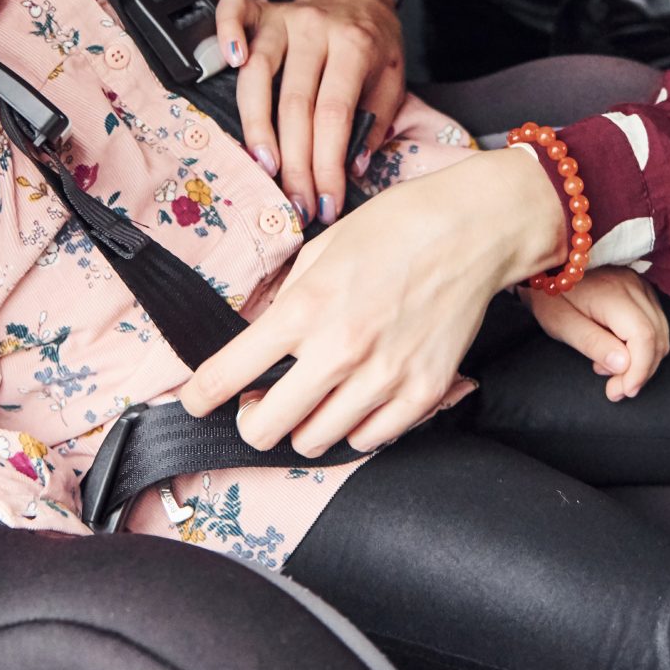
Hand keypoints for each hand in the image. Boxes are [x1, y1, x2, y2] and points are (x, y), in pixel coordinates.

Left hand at [177, 144, 566, 455]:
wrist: (473, 228)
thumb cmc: (397, 227)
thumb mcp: (323, 249)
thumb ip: (287, 300)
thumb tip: (258, 341)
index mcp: (305, 308)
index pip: (228, 374)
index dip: (200, 396)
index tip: (196, 400)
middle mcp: (340, 350)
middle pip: (266, 428)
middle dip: (253, 419)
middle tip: (261, 402)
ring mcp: (384, 377)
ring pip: (315, 442)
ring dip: (304, 425)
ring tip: (314, 398)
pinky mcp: (422, 393)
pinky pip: (369, 439)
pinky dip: (354, 427)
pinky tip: (356, 399)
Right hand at [214, 0, 403, 223]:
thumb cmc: (373, 42)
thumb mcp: (393, 78)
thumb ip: (378, 120)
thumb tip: (352, 167)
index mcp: (355, 46)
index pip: (336, 115)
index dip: (327, 165)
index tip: (326, 204)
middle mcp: (316, 29)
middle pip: (296, 104)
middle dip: (294, 163)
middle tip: (295, 204)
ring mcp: (284, 17)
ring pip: (259, 74)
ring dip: (257, 126)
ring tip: (263, 168)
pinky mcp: (260, 9)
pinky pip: (234, 14)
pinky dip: (226, 32)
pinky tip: (227, 62)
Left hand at [528, 267, 669, 400]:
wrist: (549, 270)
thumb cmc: (550, 298)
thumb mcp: (561, 324)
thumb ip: (593, 343)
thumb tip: (624, 365)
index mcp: (612, 293)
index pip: (643, 336)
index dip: (639, 369)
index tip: (622, 391)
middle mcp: (633, 286)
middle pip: (656, 337)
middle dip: (640, 371)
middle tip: (615, 390)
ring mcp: (640, 286)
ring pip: (660, 333)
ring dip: (643, 362)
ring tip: (612, 373)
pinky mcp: (642, 291)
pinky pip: (655, 325)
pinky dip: (644, 348)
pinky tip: (619, 354)